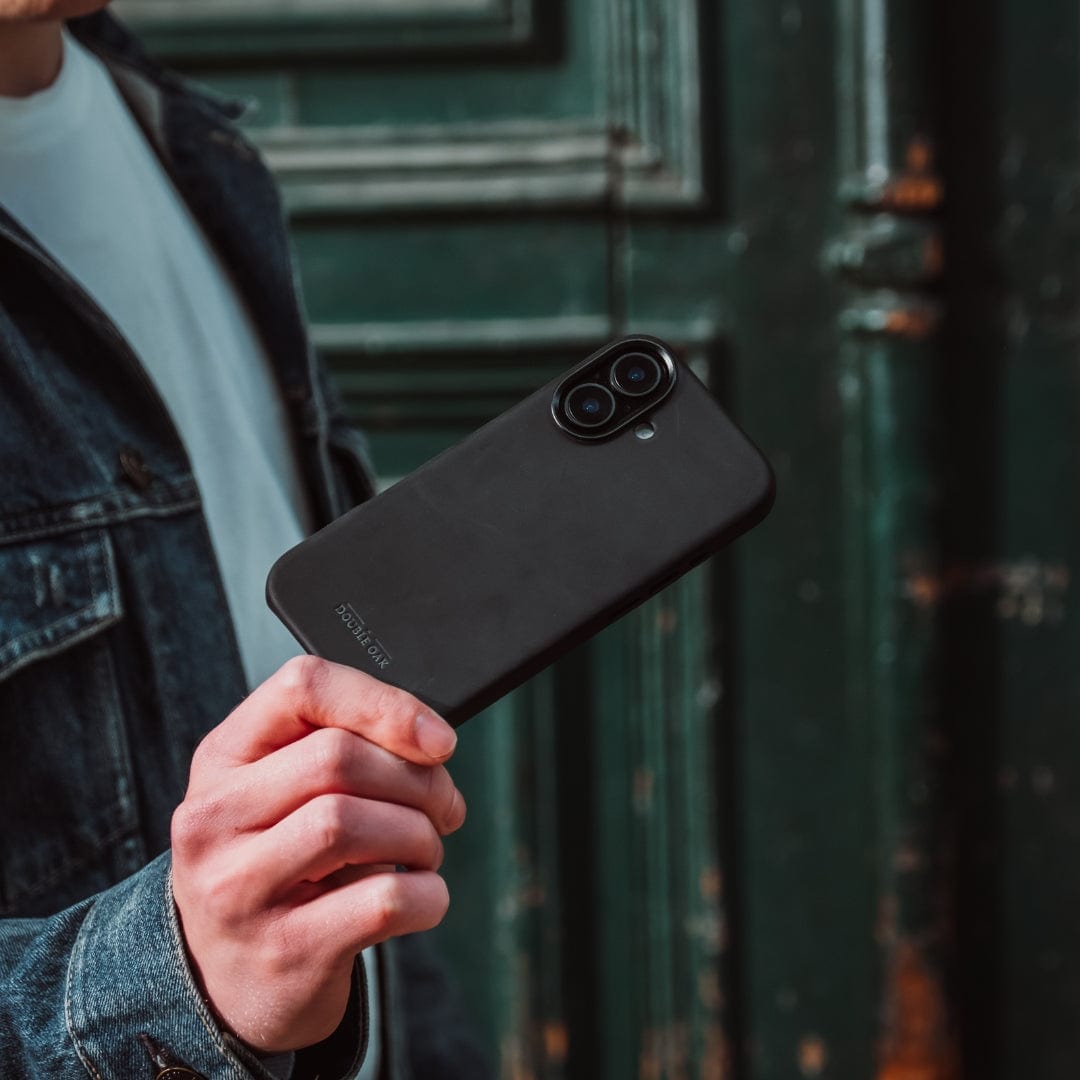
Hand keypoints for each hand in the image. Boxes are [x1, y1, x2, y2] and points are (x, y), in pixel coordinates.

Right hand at [170, 656, 465, 1052]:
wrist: (232, 983)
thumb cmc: (281, 865)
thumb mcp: (283, 794)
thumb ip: (341, 749)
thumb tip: (430, 741)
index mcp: (223, 757)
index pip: (302, 687)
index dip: (383, 703)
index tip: (438, 740)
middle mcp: (215, 818)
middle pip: (339, 757)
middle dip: (417, 780)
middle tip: (443, 807)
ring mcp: (239, 889)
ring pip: (353, 822)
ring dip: (420, 834)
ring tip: (426, 851)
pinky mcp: (283, 950)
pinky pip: (382, 900)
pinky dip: (427, 894)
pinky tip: (422, 896)